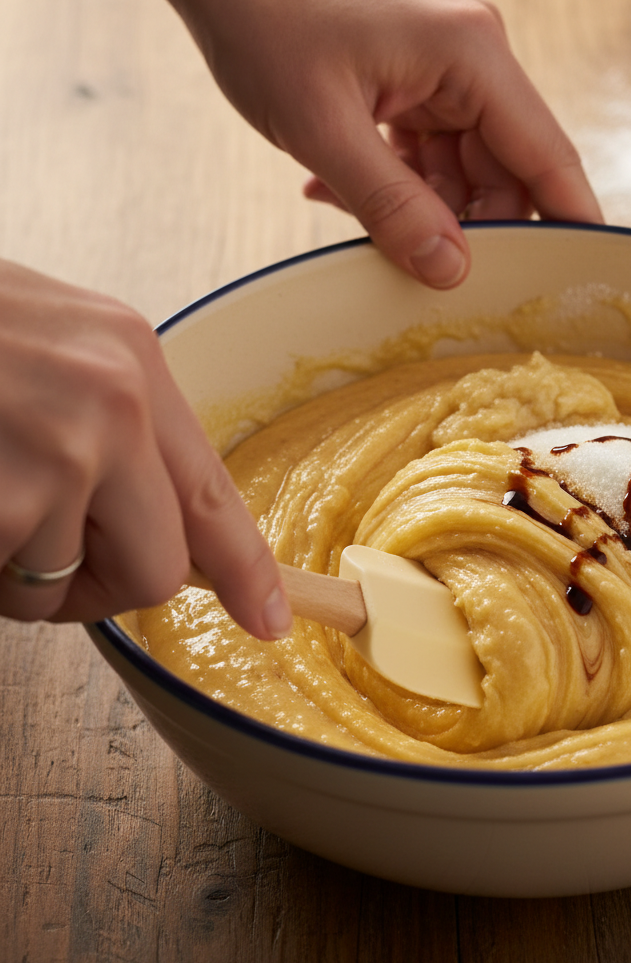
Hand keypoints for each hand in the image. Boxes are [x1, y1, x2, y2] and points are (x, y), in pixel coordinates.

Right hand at [0, 259, 290, 638]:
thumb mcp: (52, 345)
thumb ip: (116, 425)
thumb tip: (160, 520)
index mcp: (131, 362)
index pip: (213, 492)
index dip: (246, 569)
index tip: (271, 618)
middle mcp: (110, 405)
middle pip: (160, 569)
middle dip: (106, 587)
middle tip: (47, 561)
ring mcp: (53, 453)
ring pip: (67, 589)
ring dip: (19, 575)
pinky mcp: (0, 498)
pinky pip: (7, 590)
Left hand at [129, 0, 602, 287]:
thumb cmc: (266, 22)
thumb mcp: (324, 128)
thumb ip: (392, 207)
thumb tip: (450, 272)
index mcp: (473, 54)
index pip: (547, 153)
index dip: (569, 219)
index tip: (583, 274)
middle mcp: (473, 58)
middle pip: (505, 170)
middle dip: (469, 225)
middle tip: (425, 269)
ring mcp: (444, 69)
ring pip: (463, 169)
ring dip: (418, 207)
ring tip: (352, 208)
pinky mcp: (414, 79)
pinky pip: (427, 153)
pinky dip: (394, 182)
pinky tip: (340, 187)